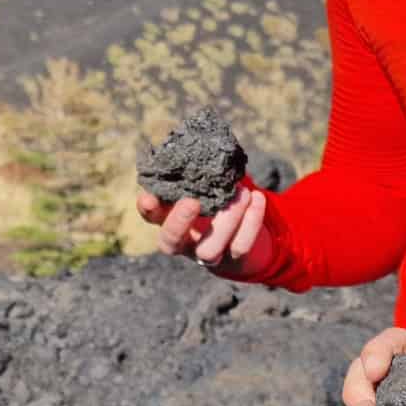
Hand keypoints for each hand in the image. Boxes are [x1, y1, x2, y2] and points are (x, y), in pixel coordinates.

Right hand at [136, 184, 276, 278]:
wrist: (242, 237)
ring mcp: (208, 255)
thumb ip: (197, 175)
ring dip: (226, 220)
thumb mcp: (203, 189)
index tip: (148, 197)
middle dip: (178, 222)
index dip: (147, 209)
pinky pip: (241, 246)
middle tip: (192, 201)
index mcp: (170, 221)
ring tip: (242, 192)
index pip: (151, 217)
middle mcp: (184, 243)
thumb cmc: (216, 203)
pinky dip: (252, 220)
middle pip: (171, 242)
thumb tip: (198, 145)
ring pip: (209, 249)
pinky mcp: (233, 261)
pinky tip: (258, 198)